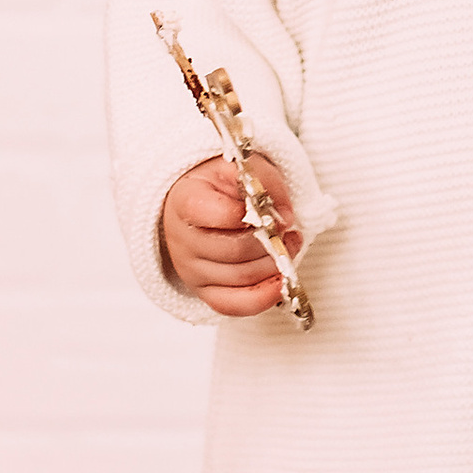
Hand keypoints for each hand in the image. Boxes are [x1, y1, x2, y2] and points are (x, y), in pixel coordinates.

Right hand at [160, 154, 302, 314]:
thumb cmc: (221, 186)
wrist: (199, 202)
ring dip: (273, 266)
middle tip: (290, 233)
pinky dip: (262, 298)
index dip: (250, 215)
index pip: (214, 214)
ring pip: (239, 277)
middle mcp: (182, 240)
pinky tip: (280, 283)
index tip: (275, 213)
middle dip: (270, 244)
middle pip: (233, 251)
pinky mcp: (202, 291)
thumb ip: (264, 182)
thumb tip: (285, 217)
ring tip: (289, 247)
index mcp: (185, 202)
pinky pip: (232, 304)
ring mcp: (190, 269)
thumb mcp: (241, 168)